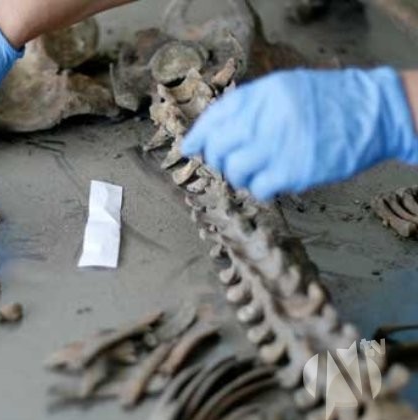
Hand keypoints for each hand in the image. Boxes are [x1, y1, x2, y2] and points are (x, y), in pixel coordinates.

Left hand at [182, 68, 417, 199]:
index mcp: (261, 94)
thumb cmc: (325, 101)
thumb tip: (210, 132)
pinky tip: (270, 182)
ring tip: (254, 172)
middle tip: (228, 162)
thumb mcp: (284, 88)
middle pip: (218, 147)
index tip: (189, 148)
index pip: (215, 117)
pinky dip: (259, 188)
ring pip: (234, 171)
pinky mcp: (293, 171)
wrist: (372, 113)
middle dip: (217, 158)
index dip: (198, 136)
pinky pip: (258, 188)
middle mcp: (266, 118)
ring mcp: (279, 146)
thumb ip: (249, 106)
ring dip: (238, 176)